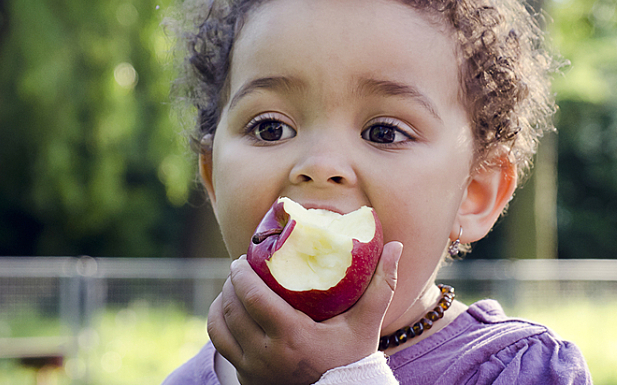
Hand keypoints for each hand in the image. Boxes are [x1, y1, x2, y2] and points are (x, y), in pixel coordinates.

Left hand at [207, 241, 401, 384]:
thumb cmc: (353, 359)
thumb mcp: (367, 324)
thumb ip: (382, 285)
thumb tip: (397, 245)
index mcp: (292, 337)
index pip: (253, 296)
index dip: (241, 274)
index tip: (242, 259)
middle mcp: (266, 355)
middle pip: (232, 308)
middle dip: (230, 283)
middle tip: (238, 268)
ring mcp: (252, 370)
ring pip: (220, 327)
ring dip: (221, 302)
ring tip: (232, 288)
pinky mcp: (245, 379)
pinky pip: (221, 345)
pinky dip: (219, 324)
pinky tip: (228, 312)